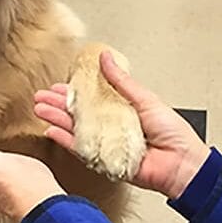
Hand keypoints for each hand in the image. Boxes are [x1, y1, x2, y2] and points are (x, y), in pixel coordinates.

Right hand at [34, 52, 210, 199]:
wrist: (182, 164)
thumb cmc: (173, 133)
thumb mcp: (145, 99)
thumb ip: (122, 82)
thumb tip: (106, 58)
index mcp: (122, 110)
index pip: (92, 98)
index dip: (73, 91)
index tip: (57, 85)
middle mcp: (113, 127)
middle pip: (79, 114)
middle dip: (58, 105)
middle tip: (40, 97)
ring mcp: (107, 145)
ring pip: (76, 130)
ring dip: (57, 120)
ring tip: (40, 110)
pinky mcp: (106, 162)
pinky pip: (82, 150)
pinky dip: (66, 141)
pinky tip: (52, 131)